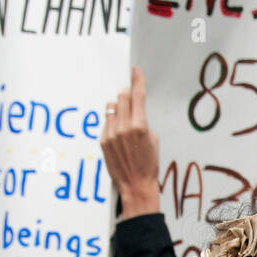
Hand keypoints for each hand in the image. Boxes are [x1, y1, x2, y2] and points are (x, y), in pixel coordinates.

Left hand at [101, 66, 159, 217]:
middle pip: (121, 97)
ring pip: (111, 107)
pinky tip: (119, 135)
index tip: (135, 70)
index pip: (137, 95)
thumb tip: (136, 113)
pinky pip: (106, 122)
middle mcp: (123, 127)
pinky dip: (113, 122)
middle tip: (131, 100)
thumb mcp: (153, 141)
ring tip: (124, 119)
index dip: (137, 80)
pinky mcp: (103, 141)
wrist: (135, 186)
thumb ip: (143, 123)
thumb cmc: (149, 165)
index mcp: (139, 126)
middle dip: (127, 95)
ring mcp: (110, 133)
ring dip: (118, 108)